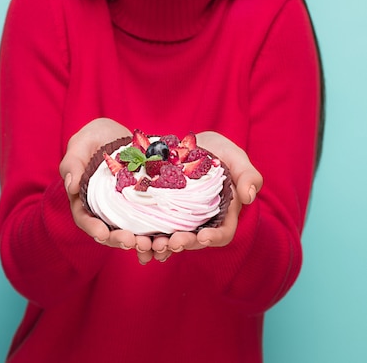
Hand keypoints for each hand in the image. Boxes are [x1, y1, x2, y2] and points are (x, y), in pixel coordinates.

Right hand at [59, 118, 153, 262]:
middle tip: (134, 242)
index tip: (102, 234)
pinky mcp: (142, 201)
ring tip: (152, 245)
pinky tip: (167, 235)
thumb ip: (73, 163)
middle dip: (119, 239)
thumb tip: (71, 186)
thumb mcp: (81, 144)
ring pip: (130, 230)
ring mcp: (124, 207)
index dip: (93, 228)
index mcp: (84, 198)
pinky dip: (156, 230)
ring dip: (140, 240)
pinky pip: (149, 220)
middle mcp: (104, 208)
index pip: (85, 218)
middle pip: (109, 230)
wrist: (116, 132)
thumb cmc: (93, 138)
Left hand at [151, 131, 262, 260]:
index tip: (202, 237)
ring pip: (173, 238)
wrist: (189, 142)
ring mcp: (180, 219)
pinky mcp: (161, 212)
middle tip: (171, 242)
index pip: (223, 232)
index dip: (214, 238)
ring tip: (150, 245)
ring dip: (162, 245)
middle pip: (195, 240)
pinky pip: (154, 229)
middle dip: (183, 243)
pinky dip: (146, 237)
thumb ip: (248, 175)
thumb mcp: (235, 156)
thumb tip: (249, 197)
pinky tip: (136, 240)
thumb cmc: (218, 150)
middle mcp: (202, 221)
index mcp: (223, 213)